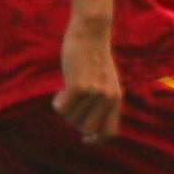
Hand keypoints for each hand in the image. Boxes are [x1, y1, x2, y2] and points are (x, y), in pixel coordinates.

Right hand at [54, 16, 120, 142]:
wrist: (90, 33)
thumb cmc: (92, 57)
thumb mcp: (104, 81)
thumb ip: (101, 101)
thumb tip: (87, 130)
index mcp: (116, 98)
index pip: (110, 132)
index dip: (97, 139)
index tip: (86, 139)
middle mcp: (108, 98)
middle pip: (86, 129)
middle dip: (74, 121)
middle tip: (72, 103)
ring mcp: (95, 93)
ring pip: (70, 118)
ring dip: (65, 107)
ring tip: (70, 86)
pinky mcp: (79, 86)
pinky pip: (60, 108)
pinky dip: (57, 100)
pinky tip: (62, 86)